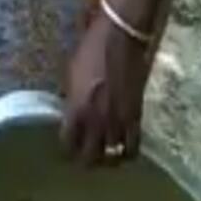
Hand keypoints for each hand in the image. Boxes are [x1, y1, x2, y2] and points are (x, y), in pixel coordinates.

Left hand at [61, 10, 151, 165]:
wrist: (121, 38)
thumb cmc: (89, 51)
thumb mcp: (70, 75)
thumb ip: (71, 99)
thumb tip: (69, 113)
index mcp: (76, 109)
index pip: (68, 143)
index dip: (65, 150)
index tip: (64, 151)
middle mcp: (97, 120)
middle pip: (91, 156)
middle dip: (85, 162)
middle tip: (82, 160)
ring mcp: (118, 120)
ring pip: (113, 156)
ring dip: (107, 161)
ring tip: (103, 159)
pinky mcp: (137, 116)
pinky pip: (133, 145)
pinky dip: (127, 153)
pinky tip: (123, 152)